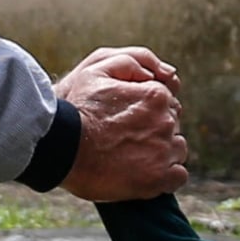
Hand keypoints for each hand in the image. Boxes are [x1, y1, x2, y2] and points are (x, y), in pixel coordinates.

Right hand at [55, 47, 188, 200]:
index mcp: (156, 95)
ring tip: (136, 157)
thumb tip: (155, 74)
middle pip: (173, 126)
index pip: (167, 104)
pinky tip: (147, 174)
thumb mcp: (96, 71)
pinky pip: (178, 176)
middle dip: (156, 131)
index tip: (130, 122)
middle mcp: (165, 121)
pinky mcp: (159, 178)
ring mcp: (164, 150)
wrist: (61, 148)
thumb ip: (129, 62)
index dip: (149, 113)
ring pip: (177, 150)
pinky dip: (167, 177)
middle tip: (129, 140)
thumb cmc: (76, 110)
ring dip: (163, 153)